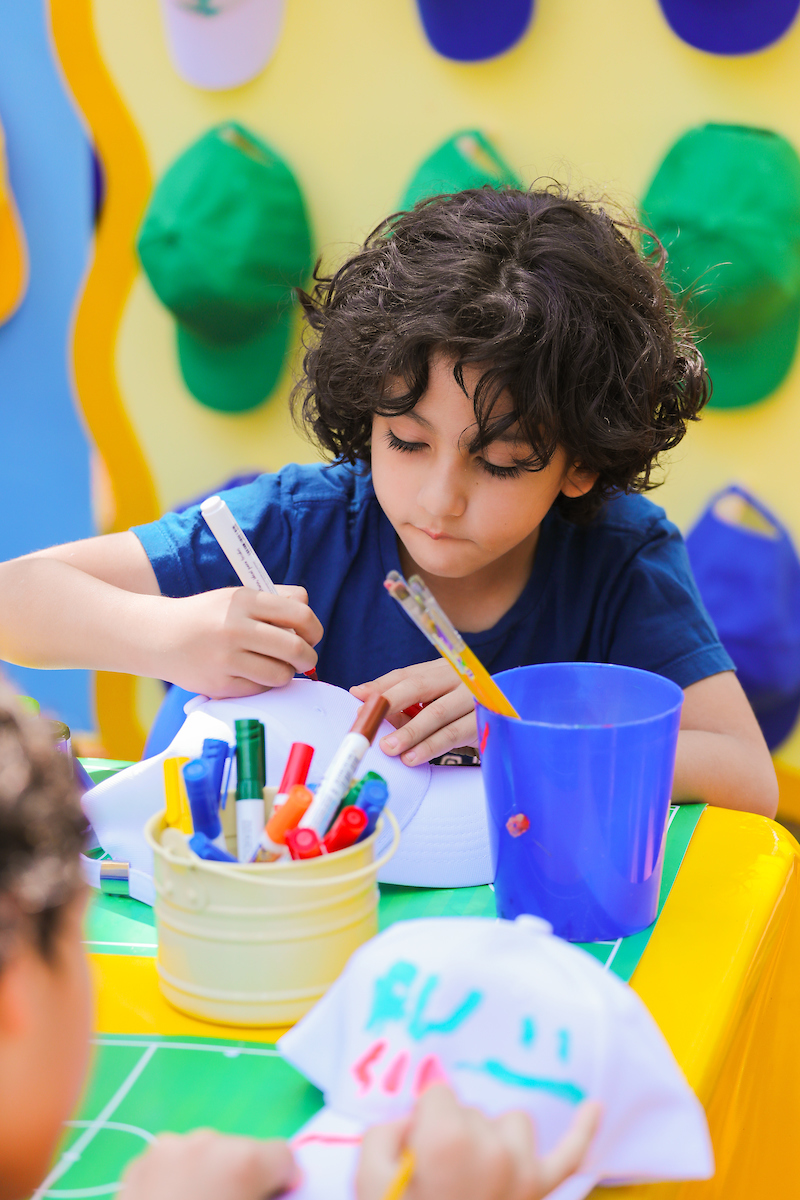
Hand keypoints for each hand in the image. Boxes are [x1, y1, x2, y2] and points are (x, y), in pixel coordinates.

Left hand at [120, 1130, 298, 1199]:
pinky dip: (176, 1181)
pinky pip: (171, 1164)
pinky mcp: (138, 1163)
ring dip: (207, 1176)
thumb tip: (262, 1194)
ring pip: (203, 1154)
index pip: (283, 1157)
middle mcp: (207, 1142)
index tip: (275, 1199)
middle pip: (240, 1153)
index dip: (282, 1182)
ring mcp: (168, 1149)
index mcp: (244, 1161)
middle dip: (240, 1179)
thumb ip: (265, 1198)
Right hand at [157, 585, 322, 698]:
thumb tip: (308, 615)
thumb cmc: (208, 616)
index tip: (312, 635)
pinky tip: (253, 674)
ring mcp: (226, 658)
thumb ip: (275, 601)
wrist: (159, 636)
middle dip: (308, 656)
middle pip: (296, 648)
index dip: (314, 628)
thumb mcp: (237, 597)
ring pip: (281, 674)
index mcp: (244, 600)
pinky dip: (264, 684)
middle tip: (305, 659)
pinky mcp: (219, 684)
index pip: (300, 614)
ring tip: (277, 667)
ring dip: (287, 673)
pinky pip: (260, 689)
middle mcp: (235, 627)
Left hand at [351, 659, 475, 764]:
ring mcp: (473, 696)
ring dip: (409, 732)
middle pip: (419, 686)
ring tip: (389, 748)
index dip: (381, 686)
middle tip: (368, 722)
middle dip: (390, 703)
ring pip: (436, 713)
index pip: (406, 674)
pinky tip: (413, 757)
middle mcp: (458, 676)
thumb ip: (402, 706)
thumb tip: (365, 704)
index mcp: (442, 669)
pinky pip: (453, 734)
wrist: (509, 719)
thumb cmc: (461, 713)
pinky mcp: (484, 720)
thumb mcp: (432, 705)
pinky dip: (430, 747)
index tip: (358, 696)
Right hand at [356, 1085, 600, 1199]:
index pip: (437, 1094)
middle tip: (434, 1178)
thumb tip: (412, 1123)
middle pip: (471, 1111)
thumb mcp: (367, 1182)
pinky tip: (594, 1106)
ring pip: (511, 1123)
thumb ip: (383, 1135)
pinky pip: (569, 1154)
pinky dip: (582, 1129)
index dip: (422, 1122)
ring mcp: (522, 1169)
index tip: (414, 1153)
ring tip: (473, 1174)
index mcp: (448, 1138)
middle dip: (451, 1133)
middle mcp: (492, 1146)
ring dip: (493, 1138)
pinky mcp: (540, 1191)